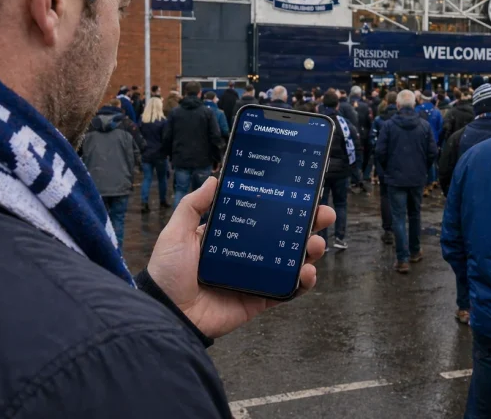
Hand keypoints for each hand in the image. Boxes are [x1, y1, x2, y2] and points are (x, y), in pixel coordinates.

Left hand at [146, 177, 332, 338]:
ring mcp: (255, 278)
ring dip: (309, 252)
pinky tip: (308, 272)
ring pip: (291, 262)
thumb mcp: (177, 232)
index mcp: (229, 236)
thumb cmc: (168, 272)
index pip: (262, 216)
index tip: (302, 194)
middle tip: (323, 215)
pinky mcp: (259, 300)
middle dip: (307, 225)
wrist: (167, 312)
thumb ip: (194, 205)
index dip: (283, 206)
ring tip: (316, 244)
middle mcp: (246, 255)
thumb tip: (214, 178)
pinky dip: (302, 284)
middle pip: (283, 236)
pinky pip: (286, 291)